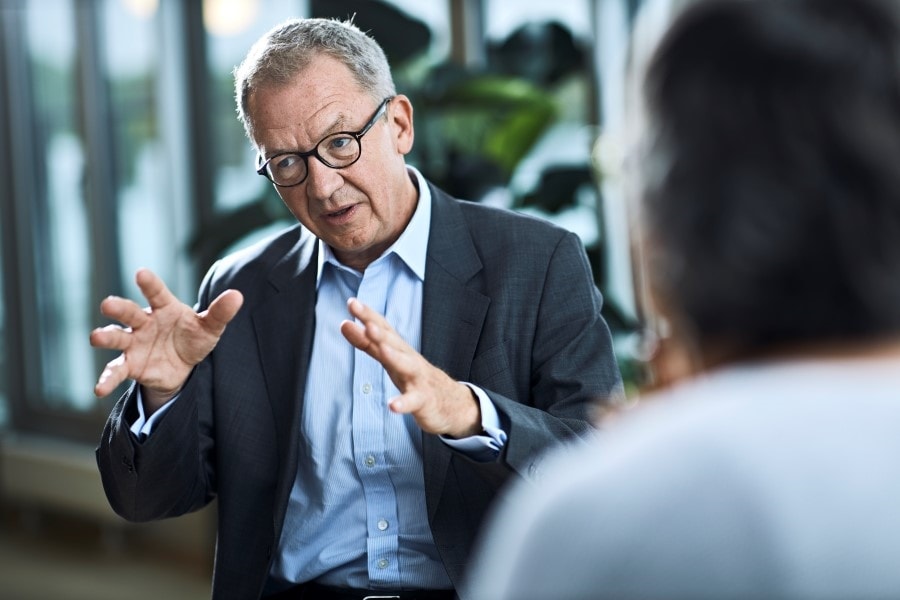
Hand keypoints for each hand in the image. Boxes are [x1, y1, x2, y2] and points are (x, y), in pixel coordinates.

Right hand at [90, 268, 243, 411]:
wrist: (183, 367)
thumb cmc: (193, 338)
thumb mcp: (210, 328)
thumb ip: (220, 313)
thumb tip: (238, 296)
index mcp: (164, 308)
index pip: (156, 293)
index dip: (150, 284)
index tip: (141, 273)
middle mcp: (144, 322)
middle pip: (129, 312)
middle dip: (118, 307)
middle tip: (107, 304)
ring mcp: (134, 342)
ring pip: (117, 337)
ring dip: (105, 336)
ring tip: (95, 337)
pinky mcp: (130, 364)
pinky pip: (116, 370)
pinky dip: (106, 379)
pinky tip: (99, 389)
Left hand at [340, 298, 481, 437]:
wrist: (451, 402)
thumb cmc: (414, 376)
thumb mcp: (389, 357)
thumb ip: (366, 342)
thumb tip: (344, 323)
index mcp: (398, 348)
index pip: (383, 328)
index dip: (368, 315)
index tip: (352, 302)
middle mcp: (408, 358)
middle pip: (393, 342)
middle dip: (379, 330)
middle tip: (365, 320)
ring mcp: (417, 378)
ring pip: (406, 365)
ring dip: (394, 357)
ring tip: (383, 350)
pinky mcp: (423, 400)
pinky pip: (412, 401)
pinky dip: (403, 403)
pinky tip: (392, 405)